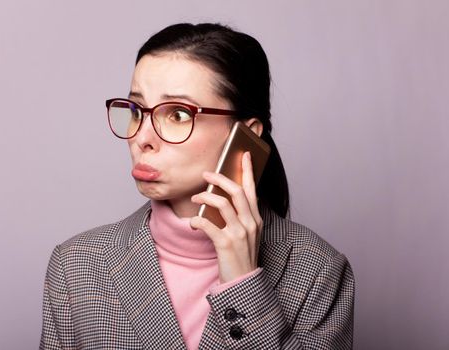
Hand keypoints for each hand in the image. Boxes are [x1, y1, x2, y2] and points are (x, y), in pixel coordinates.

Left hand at [190, 152, 262, 283]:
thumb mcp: (247, 234)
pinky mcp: (226, 244)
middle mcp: (250, 223)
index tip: (244, 155)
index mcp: (256, 219)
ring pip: (222, 204)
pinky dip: (197, 221)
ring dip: (205, 197)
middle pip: (237, 192)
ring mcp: (240, 233)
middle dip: (220, 179)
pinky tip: (193, 223)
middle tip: (206, 174)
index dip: (248, 171)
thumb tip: (223, 198)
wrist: (243, 282)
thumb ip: (240, 216)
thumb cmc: (242, 256)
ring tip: (195, 198)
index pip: (252, 189)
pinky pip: (208, 225)